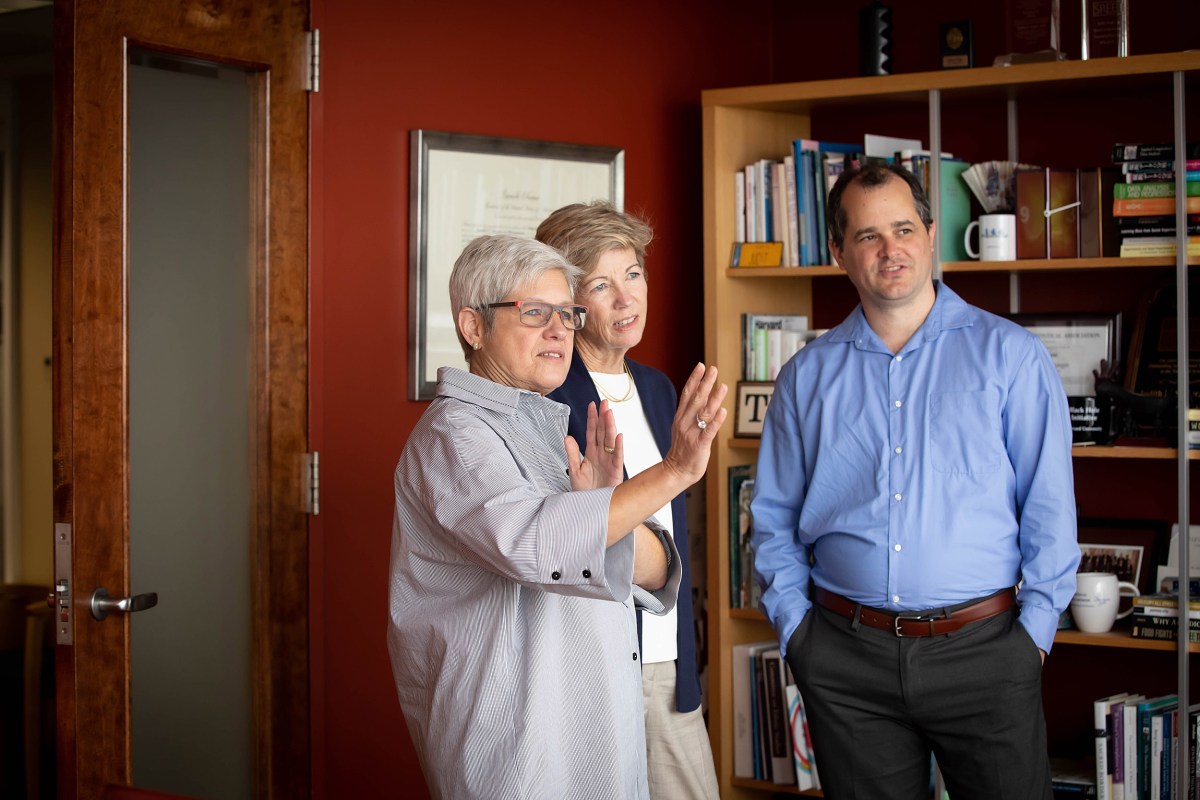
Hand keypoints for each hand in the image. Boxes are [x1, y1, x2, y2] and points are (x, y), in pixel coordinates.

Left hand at [565, 400, 623, 489]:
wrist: (591, 508)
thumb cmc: (585, 491)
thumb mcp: (574, 471)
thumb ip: (572, 453)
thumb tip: (568, 437)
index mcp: (591, 453)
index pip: (592, 432)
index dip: (592, 418)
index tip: (592, 405)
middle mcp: (601, 455)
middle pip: (602, 432)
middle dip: (603, 417)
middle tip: (604, 403)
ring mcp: (609, 461)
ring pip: (610, 440)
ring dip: (610, 426)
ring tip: (609, 413)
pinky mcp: (615, 471)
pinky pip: (617, 457)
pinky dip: (618, 447)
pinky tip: (618, 436)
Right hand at [660, 363, 727, 485]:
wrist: (676, 471)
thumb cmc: (683, 449)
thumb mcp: (683, 427)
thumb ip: (692, 412)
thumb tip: (702, 395)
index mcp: (680, 417)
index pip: (686, 394)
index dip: (694, 379)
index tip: (701, 366)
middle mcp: (685, 423)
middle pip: (695, 399)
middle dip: (704, 383)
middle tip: (713, 369)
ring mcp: (692, 434)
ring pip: (703, 413)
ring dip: (714, 398)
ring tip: (723, 385)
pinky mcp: (700, 445)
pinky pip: (708, 431)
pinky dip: (716, 421)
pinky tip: (723, 411)